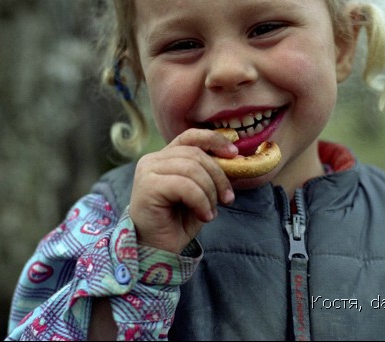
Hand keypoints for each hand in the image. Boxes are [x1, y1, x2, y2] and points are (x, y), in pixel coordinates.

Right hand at [128, 128, 236, 252]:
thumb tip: (236, 157)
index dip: (214, 140)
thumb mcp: (202, 192)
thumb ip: (211, 173)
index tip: (234, 153)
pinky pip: (185, 185)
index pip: (191, 136)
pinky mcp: (147, 186)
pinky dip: (201, 201)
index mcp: (166, 157)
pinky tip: (203, 216)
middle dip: (218, 177)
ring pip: (192, 169)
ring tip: (211, 212)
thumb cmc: (178, 221)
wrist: (158, 249)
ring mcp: (148, 171)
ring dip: (210, 193)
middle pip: (196, 154)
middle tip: (227, 199)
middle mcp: (153, 159)